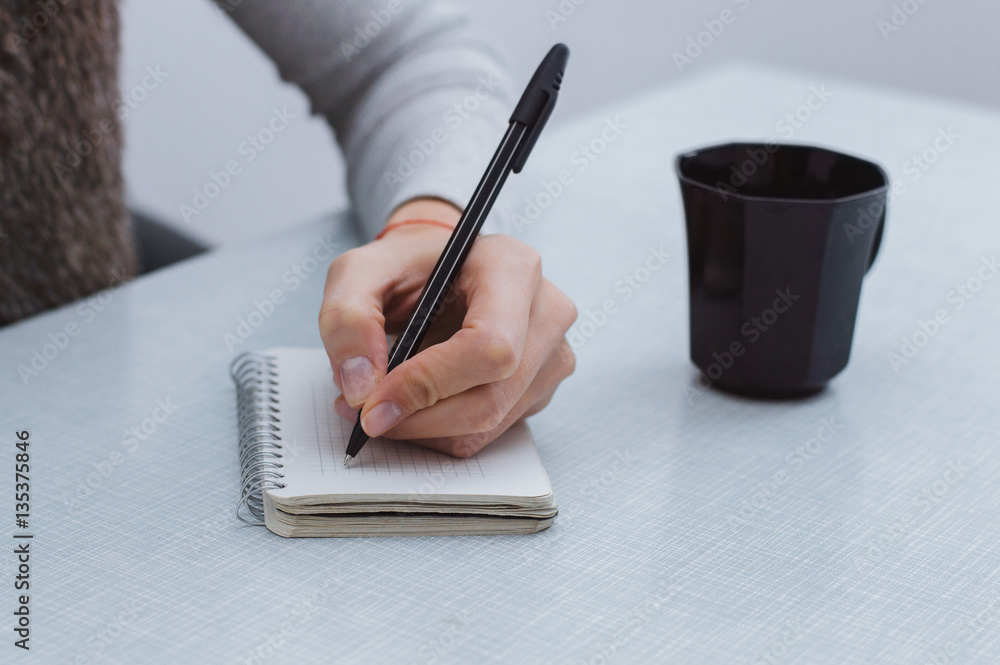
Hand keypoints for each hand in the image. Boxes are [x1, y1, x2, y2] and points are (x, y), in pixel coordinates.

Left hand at [318, 199, 576, 456]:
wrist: (440, 271)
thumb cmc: (406, 266)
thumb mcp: (359, 272)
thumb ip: (347, 318)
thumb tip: (361, 388)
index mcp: (513, 268)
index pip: (489, 347)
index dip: (429, 385)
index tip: (373, 403)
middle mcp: (547, 312)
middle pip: (492, 397)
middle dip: (419, 419)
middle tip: (364, 415)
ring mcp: (552, 355)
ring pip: (489, 425)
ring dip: (425, 429)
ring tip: (383, 403)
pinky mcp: (540, 389)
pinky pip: (489, 434)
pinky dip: (441, 433)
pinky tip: (415, 406)